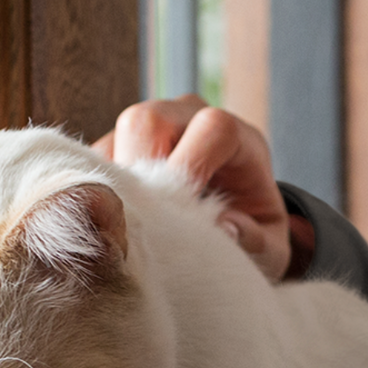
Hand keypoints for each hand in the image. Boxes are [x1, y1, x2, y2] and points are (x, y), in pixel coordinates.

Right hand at [94, 96, 295, 281]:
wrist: (232, 225)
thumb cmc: (253, 235)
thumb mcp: (269, 249)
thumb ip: (255, 240)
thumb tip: (223, 228)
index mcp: (237, 138)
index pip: (214, 128)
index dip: (195, 164)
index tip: (186, 210)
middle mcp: (190, 118)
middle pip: (150, 119)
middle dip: (143, 167)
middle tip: (149, 218)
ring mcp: (153, 126)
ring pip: (119, 133)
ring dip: (120, 178)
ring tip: (134, 223)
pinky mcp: (120, 144)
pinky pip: (98, 155)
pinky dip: (104, 187)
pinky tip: (120, 221)